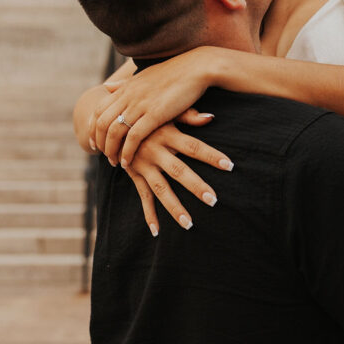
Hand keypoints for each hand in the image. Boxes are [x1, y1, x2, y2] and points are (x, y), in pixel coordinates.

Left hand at [90, 48, 216, 164]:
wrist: (196, 67)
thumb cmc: (175, 72)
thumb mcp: (144, 76)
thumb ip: (125, 84)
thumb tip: (106, 86)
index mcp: (126, 87)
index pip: (99, 109)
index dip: (92, 127)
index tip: (93, 141)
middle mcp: (129, 95)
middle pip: (102, 122)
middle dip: (99, 142)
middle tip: (101, 155)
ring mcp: (140, 104)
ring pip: (114, 131)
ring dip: (111, 150)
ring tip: (114, 162)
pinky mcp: (155, 114)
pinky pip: (133, 137)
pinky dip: (127, 152)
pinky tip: (127, 162)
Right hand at [122, 119, 233, 234]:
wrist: (113, 119)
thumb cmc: (148, 114)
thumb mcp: (165, 111)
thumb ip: (188, 115)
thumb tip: (211, 117)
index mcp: (167, 133)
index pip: (194, 146)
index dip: (211, 155)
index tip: (229, 165)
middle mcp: (156, 150)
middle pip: (179, 171)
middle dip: (196, 186)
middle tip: (214, 200)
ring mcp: (144, 164)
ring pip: (161, 188)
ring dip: (174, 207)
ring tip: (189, 225)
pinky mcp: (135, 174)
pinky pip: (143, 196)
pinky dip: (149, 214)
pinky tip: (156, 231)